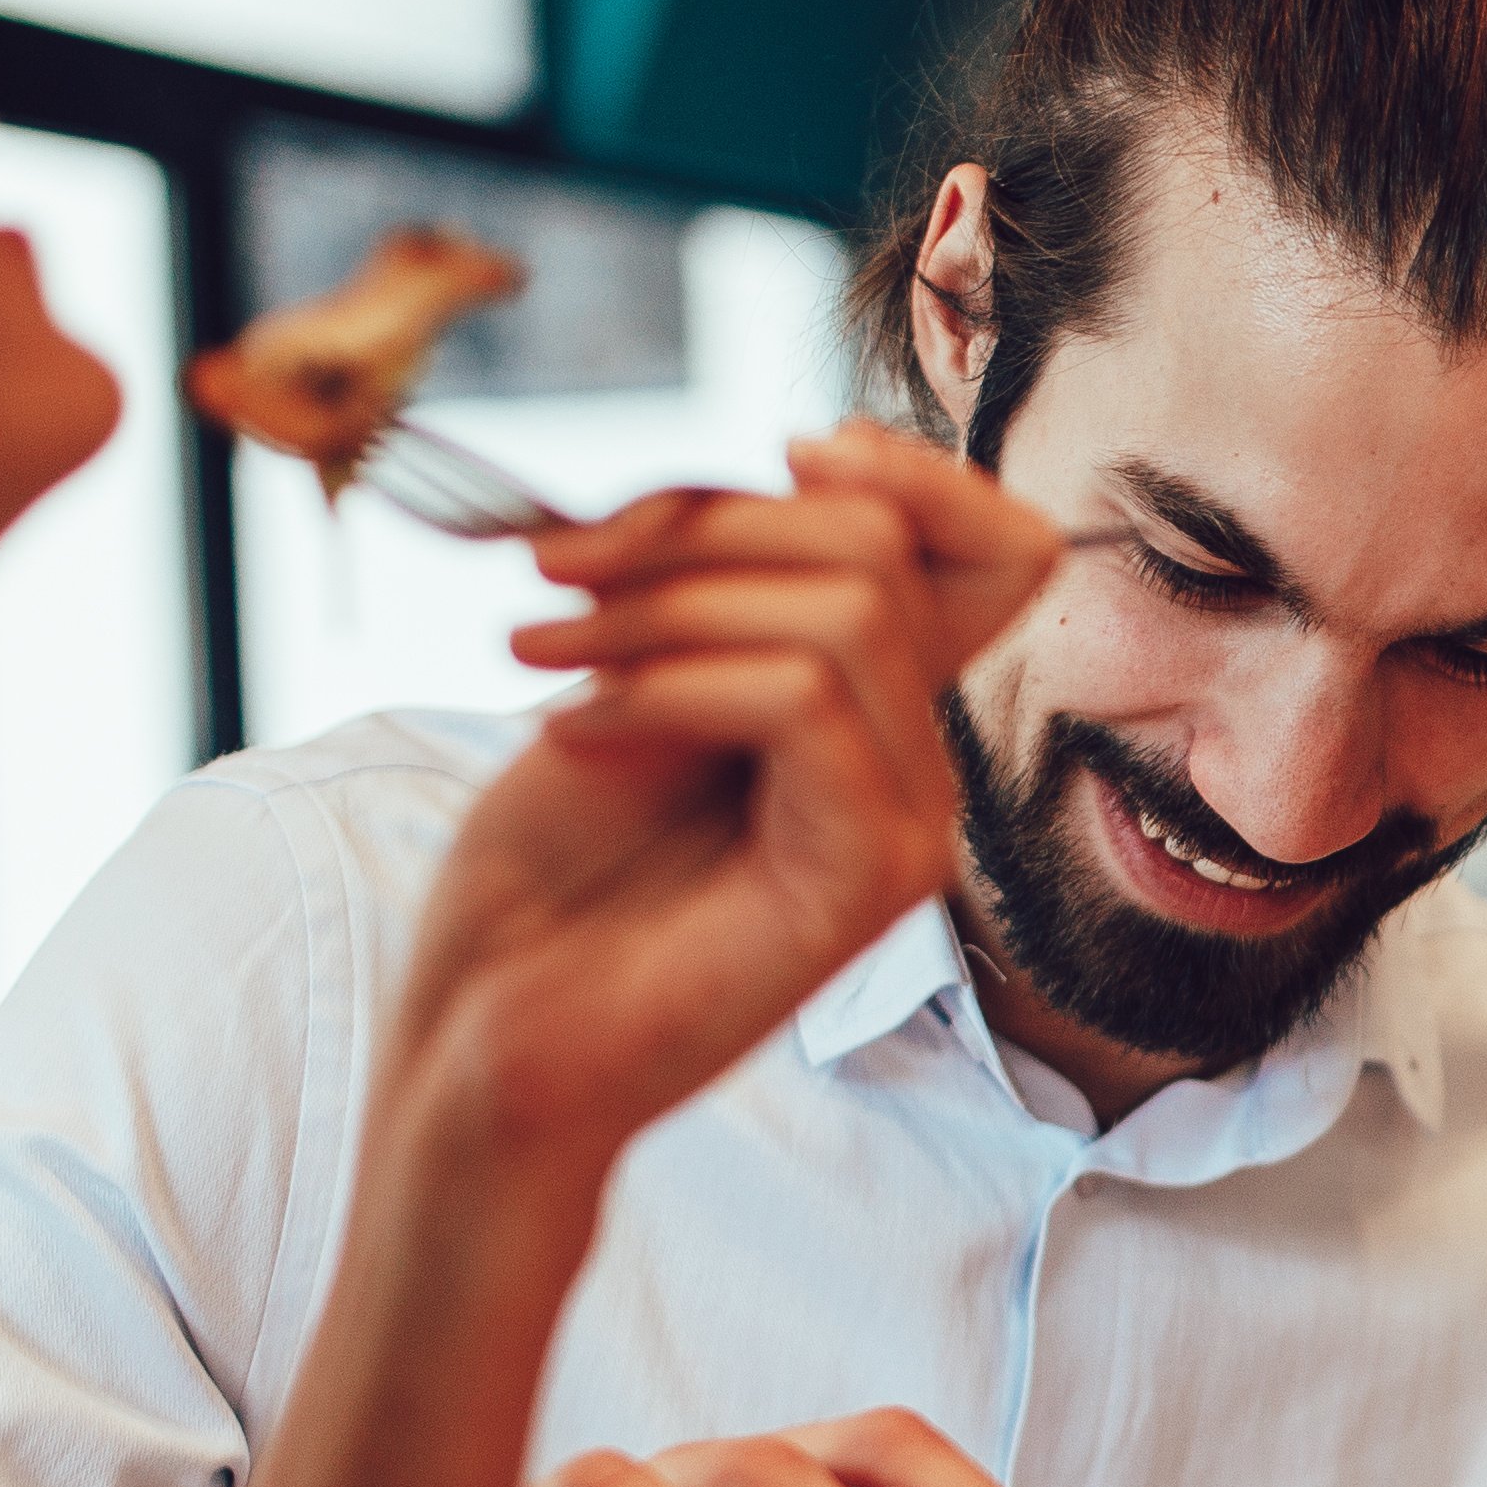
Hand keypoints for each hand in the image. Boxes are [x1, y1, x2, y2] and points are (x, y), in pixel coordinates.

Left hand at [384, 431, 1052, 1178]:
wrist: (489, 1032)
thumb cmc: (548, 870)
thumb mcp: (635, 664)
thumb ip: (731, 576)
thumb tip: (815, 459)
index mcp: (872, 711)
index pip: (997, 548)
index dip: (913, 470)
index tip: (778, 454)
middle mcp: (914, 765)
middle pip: (881, 547)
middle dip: (701, 525)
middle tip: (552, 577)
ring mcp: (905, 828)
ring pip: (844, 610)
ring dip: (661, 604)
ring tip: (537, 657)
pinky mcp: (867, 884)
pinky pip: (802, 701)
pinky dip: (668, 683)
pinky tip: (570, 729)